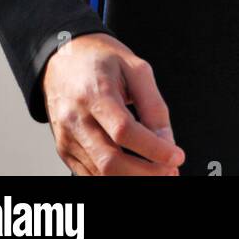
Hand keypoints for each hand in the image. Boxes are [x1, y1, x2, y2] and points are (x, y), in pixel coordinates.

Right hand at [42, 32, 185, 175]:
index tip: (176, 157)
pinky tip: (134, 173)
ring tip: (157, 173)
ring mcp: (67, 138)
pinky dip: (114, 179)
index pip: (124, 130)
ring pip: (99, 174)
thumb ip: (153, 105)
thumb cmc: (100, 59)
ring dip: (132, 180)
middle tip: (170, 172)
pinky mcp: (64, 150)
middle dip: (145, 174)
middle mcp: (76, 119)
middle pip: (110, 161)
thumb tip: (166, 141)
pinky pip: (89, 175)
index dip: (153, 149)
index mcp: (94, 93)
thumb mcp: (135, 68)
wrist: (62, 58)